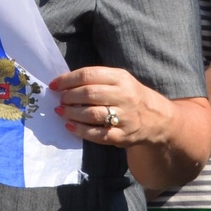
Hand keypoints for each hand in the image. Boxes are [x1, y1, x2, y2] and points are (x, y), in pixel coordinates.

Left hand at [49, 65, 169, 146]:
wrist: (157, 118)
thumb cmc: (129, 95)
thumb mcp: (119, 80)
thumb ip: (95, 79)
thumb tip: (62, 83)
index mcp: (120, 78)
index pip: (88, 75)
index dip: (67, 80)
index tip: (54, 85)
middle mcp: (124, 96)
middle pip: (89, 94)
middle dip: (69, 97)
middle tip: (60, 100)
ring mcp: (125, 117)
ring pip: (92, 114)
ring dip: (71, 113)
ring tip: (61, 111)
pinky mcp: (123, 135)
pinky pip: (97, 134)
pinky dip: (80, 131)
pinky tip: (69, 126)